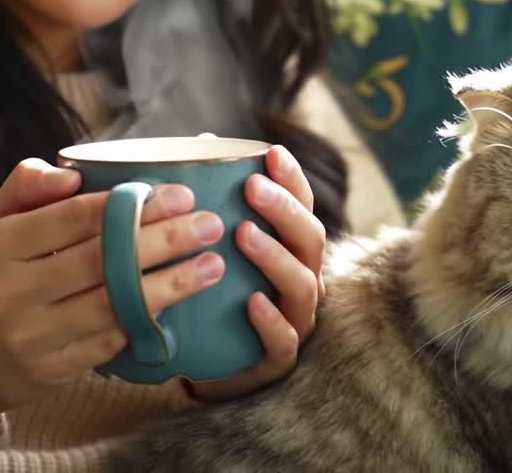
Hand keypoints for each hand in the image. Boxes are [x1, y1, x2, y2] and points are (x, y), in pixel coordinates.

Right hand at [0, 158, 227, 419]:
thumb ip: (26, 187)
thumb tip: (70, 174)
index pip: (74, 219)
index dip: (132, 205)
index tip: (181, 194)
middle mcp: (11, 292)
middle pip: (102, 261)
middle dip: (164, 240)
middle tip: (210, 224)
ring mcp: (32, 336)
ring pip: (114, 305)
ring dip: (171, 285)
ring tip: (213, 264)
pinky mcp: (53, 370)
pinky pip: (111, 341)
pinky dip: (150, 319)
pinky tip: (183, 300)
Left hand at [186, 144, 326, 402]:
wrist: (213, 368)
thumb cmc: (218, 298)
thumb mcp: (217, 248)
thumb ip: (214, 202)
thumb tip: (200, 142)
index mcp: (291, 250)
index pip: (303, 207)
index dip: (293, 179)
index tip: (271, 152)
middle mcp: (303, 280)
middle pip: (310, 239)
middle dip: (284, 210)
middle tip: (252, 186)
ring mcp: (296, 320)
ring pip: (301, 284)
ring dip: (275, 256)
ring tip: (243, 234)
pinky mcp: (278, 359)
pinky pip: (283, 339)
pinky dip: (270, 319)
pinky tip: (251, 301)